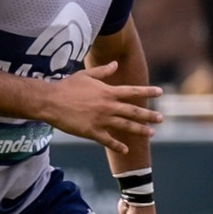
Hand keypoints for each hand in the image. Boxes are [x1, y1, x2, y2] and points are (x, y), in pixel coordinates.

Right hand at [43, 62, 162, 153]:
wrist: (50, 101)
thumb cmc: (67, 86)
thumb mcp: (86, 75)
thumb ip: (103, 71)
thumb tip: (115, 64)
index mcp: (108, 92)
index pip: (132, 92)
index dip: (147, 92)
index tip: (161, 92)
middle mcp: (108, 106)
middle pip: (133, 111)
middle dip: (149, 115)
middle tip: (161, 118)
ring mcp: (101, 120)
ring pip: (125, 126)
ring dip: (139, 130)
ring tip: (151, 133)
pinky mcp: (92, 132)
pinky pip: (108, 140)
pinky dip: (118, 146)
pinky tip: (125, 149)